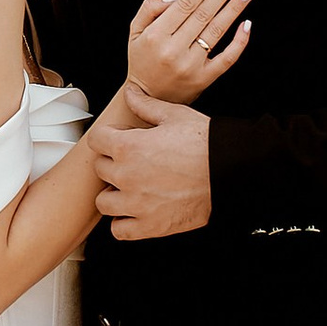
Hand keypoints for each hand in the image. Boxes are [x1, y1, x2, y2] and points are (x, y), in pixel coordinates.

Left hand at [96, 94, 212, 240]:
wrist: (230, 171)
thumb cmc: (206, 144)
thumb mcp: (175, 115)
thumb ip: (146, 105)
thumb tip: (131, 94)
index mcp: (129, 147)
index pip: (96, 140)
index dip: (108, 137)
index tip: (119, 139)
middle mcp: (127, 176)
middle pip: (100, 169)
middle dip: (113, 163)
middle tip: (132, 161)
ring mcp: (137, 204)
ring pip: (104, 202)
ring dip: (114, 194)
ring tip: (131, 188)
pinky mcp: (150, 225)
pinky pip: (119, 230)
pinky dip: (124, 223)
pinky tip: (135, 212)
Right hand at [127, 0, 251, 107]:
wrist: (147, 97)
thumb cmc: (143, 60)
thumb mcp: (135, 31)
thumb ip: (150, 8)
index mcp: (156, 35)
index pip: (185, 4)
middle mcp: (174, 50)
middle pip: (204, 14)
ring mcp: (191, 65)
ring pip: (216, 31)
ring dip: (234, 9)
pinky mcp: (204, 78)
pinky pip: (227, 58)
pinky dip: (239, 41)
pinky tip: (246, 24)